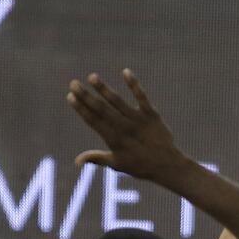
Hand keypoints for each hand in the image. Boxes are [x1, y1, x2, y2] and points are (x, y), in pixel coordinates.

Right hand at [66, 69, 183, 179]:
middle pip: (102, 109)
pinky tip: (126, 72)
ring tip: (92, 77)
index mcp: (114, 139)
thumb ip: (97, 158)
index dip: (81, 109)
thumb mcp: (117, 164)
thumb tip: (77, 160)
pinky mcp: (151, 114)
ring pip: (118, 101)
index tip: (70, 97)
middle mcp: (124, 128)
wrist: (168, 165)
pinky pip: (142, 97)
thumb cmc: (141, 166)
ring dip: (104, 89)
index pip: (93, 121)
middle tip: (73, 83)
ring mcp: (138, 120)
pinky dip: (134, 85)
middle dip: (86, 96)